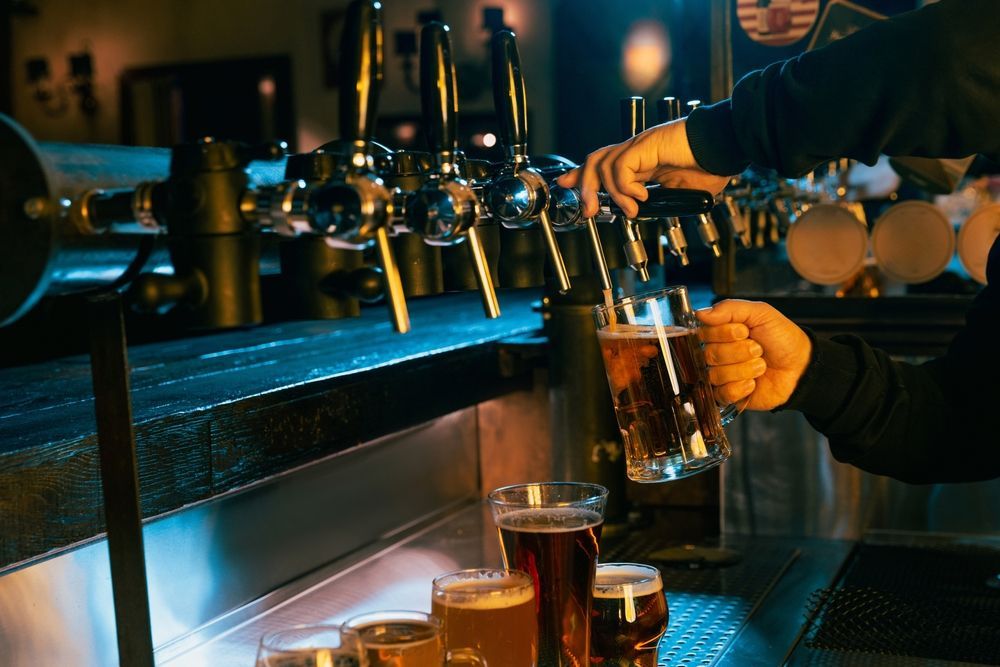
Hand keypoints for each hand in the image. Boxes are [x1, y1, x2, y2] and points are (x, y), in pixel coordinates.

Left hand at [556, 119, 730, 218]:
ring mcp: (640, 145)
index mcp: (642, 159)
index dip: (583, 176)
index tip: (568, 186)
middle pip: (595, 161)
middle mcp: (636, 149)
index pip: (604, 164)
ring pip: (602, 164)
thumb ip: (661, 199)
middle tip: (590, 211)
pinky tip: (641, 196)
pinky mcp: (646, 145)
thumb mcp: (680, 191)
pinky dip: (625, 188)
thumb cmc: (712, 164)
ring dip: (609, 194)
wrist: (727, 146)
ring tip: (629, 209)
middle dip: (585, 187)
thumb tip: (647, 211)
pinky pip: (620, 168)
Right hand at [696, 300, 811, 410]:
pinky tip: (754, 383)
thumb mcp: (761, 313)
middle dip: (740, 351)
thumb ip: (730, 308)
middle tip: (758, 349)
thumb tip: (700, 313)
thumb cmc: (782, 338)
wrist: (801, 366)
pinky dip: (742, 387)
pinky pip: (722, 393)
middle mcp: (717, 353)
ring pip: (716, 374)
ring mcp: (721, 375)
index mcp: (720, 331)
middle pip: (709, 354)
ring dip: (745, 369)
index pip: (704, 332)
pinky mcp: (728, 395)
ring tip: (760, 365)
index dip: (725, 333)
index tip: (745, 331)